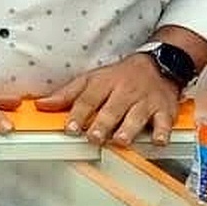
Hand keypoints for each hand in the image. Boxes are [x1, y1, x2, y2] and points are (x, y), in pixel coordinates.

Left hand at [38, 54, 180, 146]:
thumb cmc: (120, 76)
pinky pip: (164, 121)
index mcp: (104, 84)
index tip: (70, 128)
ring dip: (128, 129)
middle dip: (103, 124)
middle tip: (94, 137)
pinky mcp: (164, 110)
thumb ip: (67, 95)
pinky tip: (158, 140)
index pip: (88, 99)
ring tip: (120, 140)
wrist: (158, 65)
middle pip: (112, 109)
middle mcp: (124, 92)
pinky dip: (163, 131)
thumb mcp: (92, 79)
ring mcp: (145, 101)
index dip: (78, 114)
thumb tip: (42, 105)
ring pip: (136, 115)